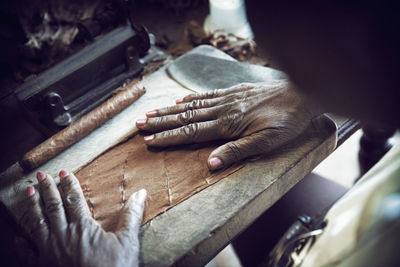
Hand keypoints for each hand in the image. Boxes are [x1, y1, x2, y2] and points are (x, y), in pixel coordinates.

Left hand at [19, 171, 145, 266]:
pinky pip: (27, 252)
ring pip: (37, 223)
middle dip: (47, 189)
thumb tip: (141, 193)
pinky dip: (20, 242)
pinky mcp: (42, 266)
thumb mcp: (128, 242)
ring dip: (32, 207)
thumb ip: (131, 215)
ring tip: (28, 193)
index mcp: (83, 227)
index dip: (69, 184)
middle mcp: (63, 235)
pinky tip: (18, 235)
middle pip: (53, 207)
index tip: (64, 173)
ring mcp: (49, 251)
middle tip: (41, 176)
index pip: (74, 199)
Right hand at [136, 81, 320, 169]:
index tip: (150, 139)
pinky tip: (179, 100)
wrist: (301, 94)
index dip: (169, 137)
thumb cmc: (286, 121)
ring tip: (151, 112)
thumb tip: (210, 164)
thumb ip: (237, 151)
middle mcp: (222, 110)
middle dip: (161, 122)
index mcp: (228, 125)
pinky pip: (206, 95)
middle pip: (185, 117)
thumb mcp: (266, 142)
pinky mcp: (233, 92)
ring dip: (169, 110)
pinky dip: (190, 99)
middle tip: (140, 124)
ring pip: (192, 105)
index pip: (192, 132)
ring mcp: (227, 99)